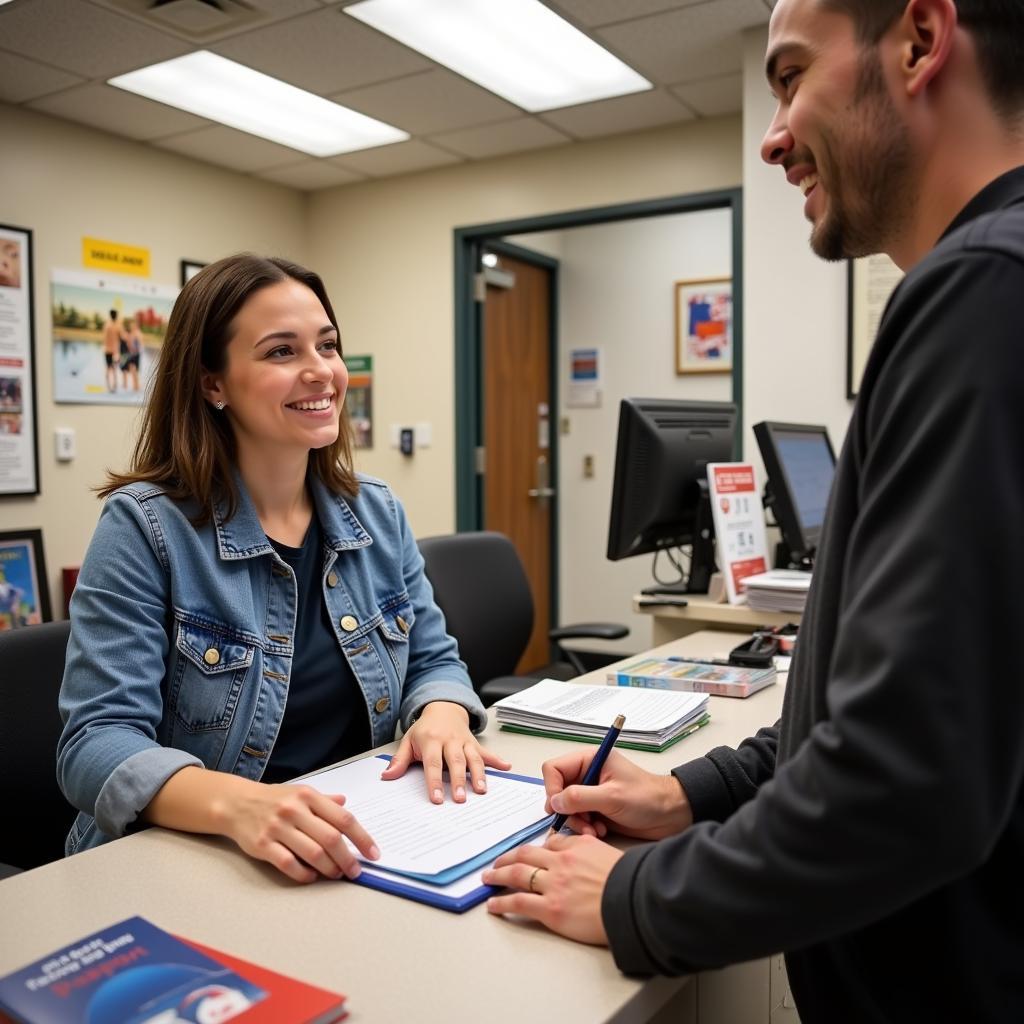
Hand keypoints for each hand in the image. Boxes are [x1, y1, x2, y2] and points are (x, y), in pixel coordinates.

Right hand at [220, 779, 379, 884]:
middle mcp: (295, 810)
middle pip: (330, 839)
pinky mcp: (263, 845)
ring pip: (313, 854)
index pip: (343, 818)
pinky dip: (304, 874)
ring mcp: (278, 828)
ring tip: (336, 874)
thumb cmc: (273, 799)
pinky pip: (289, 864)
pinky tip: (312, 876)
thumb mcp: (300, 792)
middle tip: (355, 871)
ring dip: (329, 869)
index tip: (373, 854)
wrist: (236, 803)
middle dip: (348, 859)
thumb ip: (323, 801)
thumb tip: (345, 803)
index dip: (362, 838)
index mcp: (308, 796)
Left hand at [381, 700, 510, 802]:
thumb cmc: (425, 728)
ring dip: (479, 774)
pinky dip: (497, 760)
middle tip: (461, 799)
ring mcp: (464, 741)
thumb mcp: (408, 740)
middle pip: (455, 761)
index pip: (433, 763)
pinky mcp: (475, 743)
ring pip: (473, 758)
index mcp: (431, 740)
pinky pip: (487, 752)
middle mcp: (450, 740)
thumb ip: (400, 760)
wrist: (443, 707)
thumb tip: (387, 776)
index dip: (434, 782)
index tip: (437, 799)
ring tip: (482, 790)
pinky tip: (506, 767)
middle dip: (459, 780)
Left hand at [483, 832, 621, 944]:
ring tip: (488, 879)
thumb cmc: (628, 882)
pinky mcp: (551, 909)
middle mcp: (561, 862)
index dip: (534, 849)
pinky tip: (493, 905)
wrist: (634, 902)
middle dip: (507, 858)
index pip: (549, 843)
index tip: (525, 854)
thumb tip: (570, 847)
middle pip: (526, 855)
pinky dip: (502, 903)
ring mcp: (554, 885)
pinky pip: (519, 903)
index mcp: (577, 847)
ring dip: (498, 876)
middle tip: (496, 863)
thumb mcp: (607, 854)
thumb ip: (586, 849)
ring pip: (517, 875)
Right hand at [543, 748, 691, 839]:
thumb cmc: (647, 798)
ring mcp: (591, 792)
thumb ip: (579, 797)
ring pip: (566, 808)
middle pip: (558, 790)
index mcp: (590, 759)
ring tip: (594, 831)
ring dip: (577, 822)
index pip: (554, 768)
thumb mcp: (612, 796)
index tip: (560, 807)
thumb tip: (554, 802)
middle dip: (567, 810)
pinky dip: (585, 828)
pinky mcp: (596, 809)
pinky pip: (578, 819)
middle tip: (582, 823)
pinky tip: (600, 832)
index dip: (552, 788)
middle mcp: (587, 774)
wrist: (670, 815)